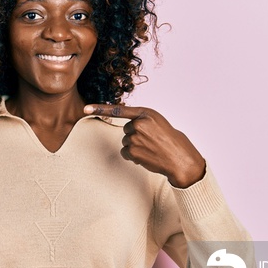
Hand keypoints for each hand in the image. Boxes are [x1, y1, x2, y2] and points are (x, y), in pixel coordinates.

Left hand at [84, 104, 205, 187]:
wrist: (180, 159)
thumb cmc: (171, 140)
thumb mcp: (158, 122)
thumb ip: (143, 120)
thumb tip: (129, 128)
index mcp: (146, 113)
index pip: (119, 110)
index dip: (100, 108)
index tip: (86, 109)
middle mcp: (138, 124)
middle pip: (126, 130)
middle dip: (135, 136)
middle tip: (151, 141)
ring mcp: (135, 138)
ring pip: (126, 142)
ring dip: (135, 147)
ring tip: (151, 149)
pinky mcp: (133, 151)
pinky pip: (125, 152)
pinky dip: (134, 156)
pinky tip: (147, 156)